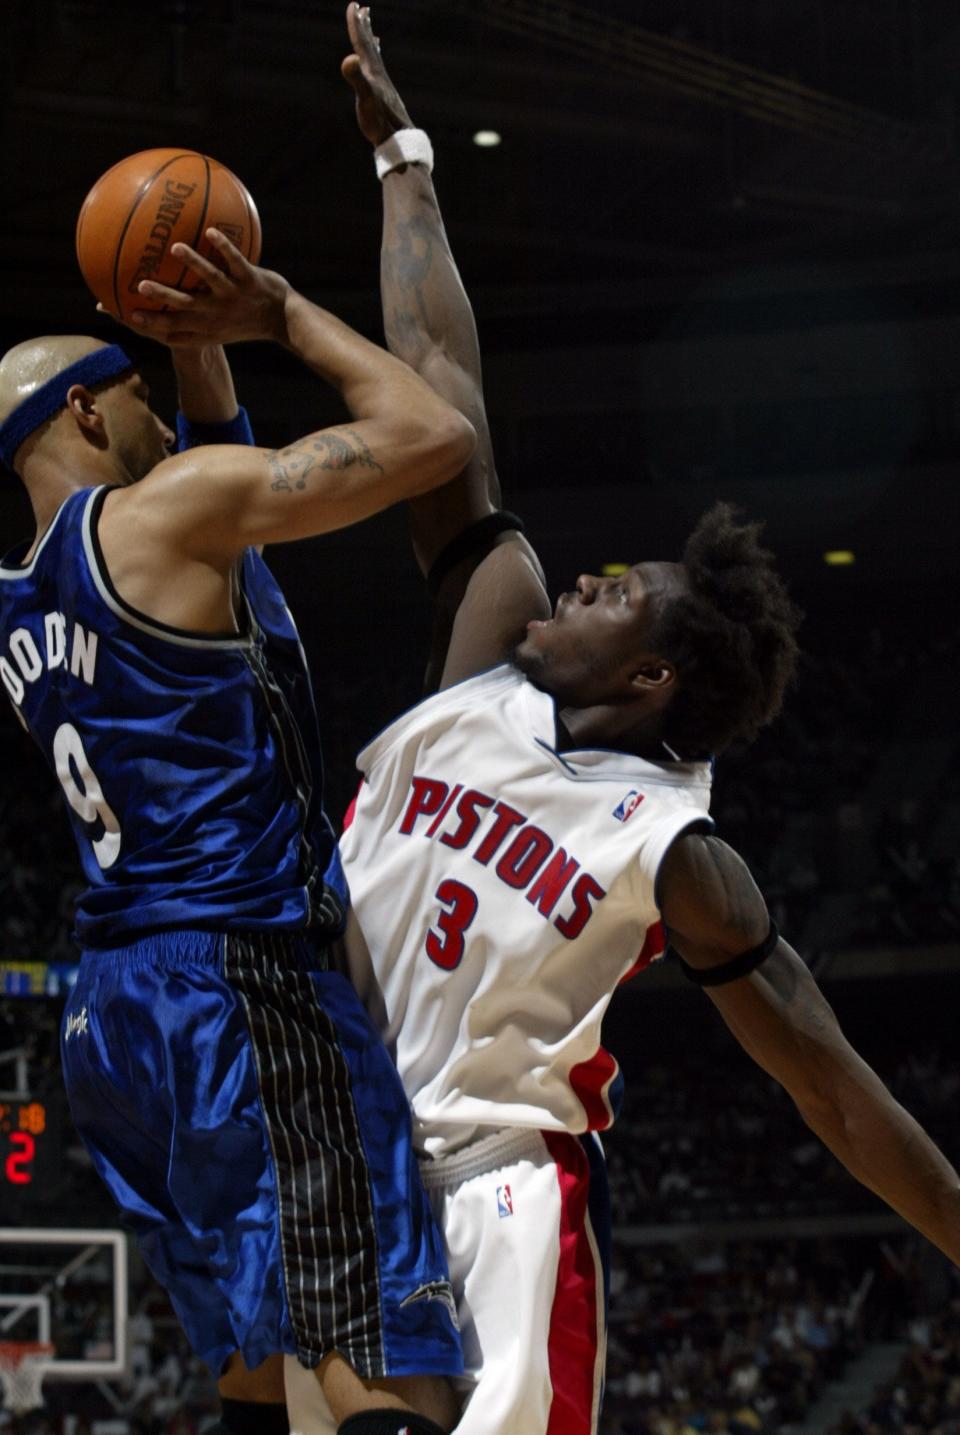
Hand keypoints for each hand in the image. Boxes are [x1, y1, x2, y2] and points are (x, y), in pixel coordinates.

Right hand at [106, 229, 289, 348]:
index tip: (128, 314)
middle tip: (141, 284)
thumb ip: (190, 324)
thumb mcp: (217, 331)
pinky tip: (211, 231)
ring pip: (211, 278)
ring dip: (194, 264)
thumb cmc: (243, 322)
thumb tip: (162, 319)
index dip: (152, 324)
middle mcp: (218, 313)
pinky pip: (236, 261)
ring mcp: (234, 295)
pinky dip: (225, 247)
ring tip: (176, 249)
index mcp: (206, 327)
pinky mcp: (251, 280)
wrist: (283, 320)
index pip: (175, 329)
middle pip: (187, 306)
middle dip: (164, 296)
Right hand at [341, 2, 413, 146]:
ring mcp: (383, 86)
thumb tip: (348, 59)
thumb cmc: (379, 122)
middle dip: (365, 28)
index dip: (356, 24)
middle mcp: (379, 76)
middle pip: (371, 46)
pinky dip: (376, 67)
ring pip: (376, 59)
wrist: (398, 140)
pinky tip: (377, 72)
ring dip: (372, 45)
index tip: (354, 5)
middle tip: (363, 9)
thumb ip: (356, 79)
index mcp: (372, 72)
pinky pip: (379, 75)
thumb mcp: (365, 99)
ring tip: (373, 35)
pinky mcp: (385, 98)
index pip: (362, 43)